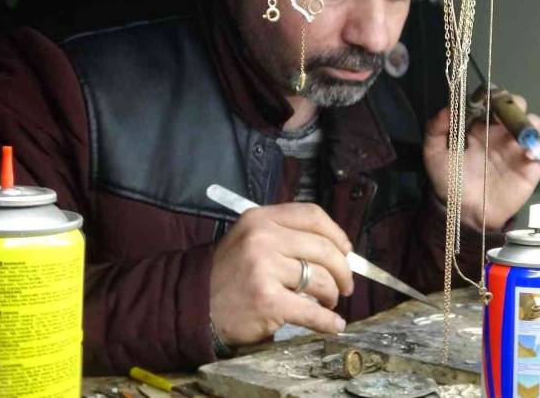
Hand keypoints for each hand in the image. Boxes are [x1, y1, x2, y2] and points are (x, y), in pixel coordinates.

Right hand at [209, 203, 353, 345]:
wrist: (193, 305)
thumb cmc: (228, 274)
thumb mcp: (250, 239)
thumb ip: (286, 237)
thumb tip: (336, 250)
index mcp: (261, 219)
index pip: (312, 215)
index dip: (336, 234)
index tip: (346, 250)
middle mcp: (263, 239)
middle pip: (323, 248)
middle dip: (342, 270)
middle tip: (345, 285)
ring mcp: (264, 269)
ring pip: (321, 279)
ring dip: (332, 294)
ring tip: (329, 302)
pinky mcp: (267, 301)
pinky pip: (311, 311)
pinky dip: (328, 321)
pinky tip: (334, 324)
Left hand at [423, 94, 539, 230]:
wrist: (465, 213)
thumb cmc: (450, 182)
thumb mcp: (434, 155)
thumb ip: (436, 130)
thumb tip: (447, 108)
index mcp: (480, 126)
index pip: (492, 100)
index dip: (493, 95)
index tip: (488, 99)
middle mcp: (501, 133)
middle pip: (517, 107)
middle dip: (515, 104)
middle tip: (506, 114)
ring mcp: (518, 148)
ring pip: (534, 123)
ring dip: (530, 123)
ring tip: (519, 136)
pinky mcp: (533, 166)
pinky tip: (529, 154)